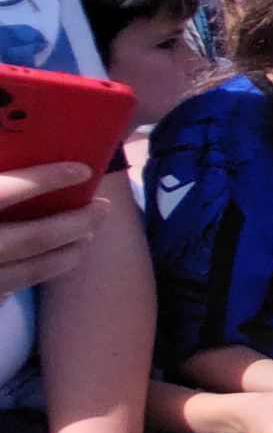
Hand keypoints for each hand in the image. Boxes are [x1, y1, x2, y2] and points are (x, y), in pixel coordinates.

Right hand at [0, 164, 107, 295]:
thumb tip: (13, 144)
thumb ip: (1, 176)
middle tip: (103, 208)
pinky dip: (45, 270)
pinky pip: (19, 287)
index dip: (47, 179)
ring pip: (35, 269)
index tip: (84, 171)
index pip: (8, 191)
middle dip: (78, 222)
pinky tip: (59, 258)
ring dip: (69, 252)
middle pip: (37, 237)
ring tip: (88, 235)